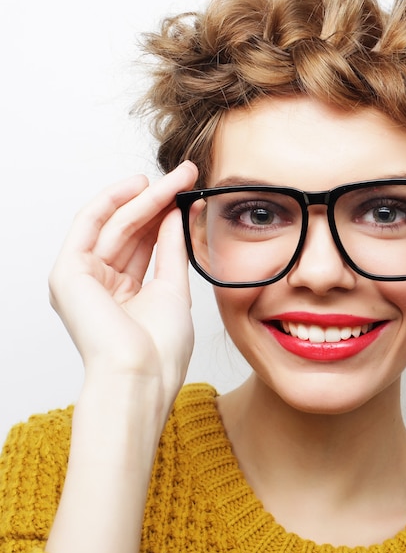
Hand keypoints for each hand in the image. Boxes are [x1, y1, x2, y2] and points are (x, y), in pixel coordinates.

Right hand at [49, 161, 198, 423]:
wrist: (141, 376)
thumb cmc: (160, 349)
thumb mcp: (173, 289)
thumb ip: (171, 249)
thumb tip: (175, 214)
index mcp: (124, 294)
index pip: (145, 244)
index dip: (166, 216)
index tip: (190, 194)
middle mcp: (100, 284)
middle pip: (131, 231)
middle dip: (159, 201)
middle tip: (186, 175)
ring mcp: (82, 278)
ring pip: (115, 224)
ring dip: (145, 197)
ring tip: (174, 177)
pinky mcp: (68, 272)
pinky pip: (90, 225)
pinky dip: (112, 201)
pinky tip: (139, 185)